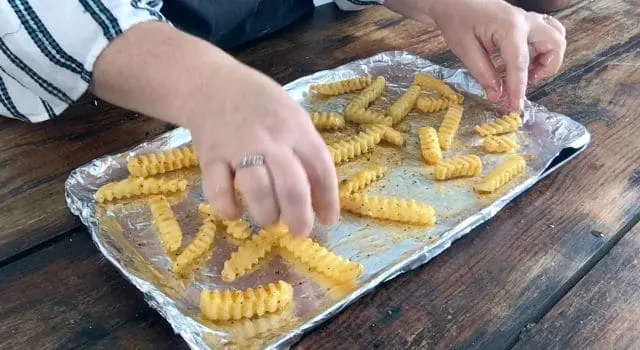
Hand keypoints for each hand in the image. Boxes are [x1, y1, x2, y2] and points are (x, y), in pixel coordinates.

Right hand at [91, 22, 338, 234]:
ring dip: (267, 214)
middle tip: (299, 231)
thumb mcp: (291, 116)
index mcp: (295, 126)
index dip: (328, 198)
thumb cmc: (258, 103)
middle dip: (299, 216)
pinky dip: (228, 209)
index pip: (320, 166)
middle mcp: (269, 137)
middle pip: (291, 185)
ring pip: (258, 191)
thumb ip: (305, 152)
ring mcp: (237, 147)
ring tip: (269, 218)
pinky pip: (218, 191)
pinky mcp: (210, 157)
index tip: (329, 219)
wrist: (209, 83)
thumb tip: (321, 198)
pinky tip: (235, 211)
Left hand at [386, 0, 566, 110]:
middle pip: (555, 45)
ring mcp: (528, 19)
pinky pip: (547, 35)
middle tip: (524, 82)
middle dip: (546, 69)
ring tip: (526, 72)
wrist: (454, 1)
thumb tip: (497, 96)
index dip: (518, 89)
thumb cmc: (457, 21)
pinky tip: (523, 61)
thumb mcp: (465, 50)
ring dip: (548, 59)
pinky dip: (542, 51)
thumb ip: (483, 74)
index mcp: (509, 27)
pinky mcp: (526, 22)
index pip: (519, 64)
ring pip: (556, 38)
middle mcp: (525, 21)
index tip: (515, 107)